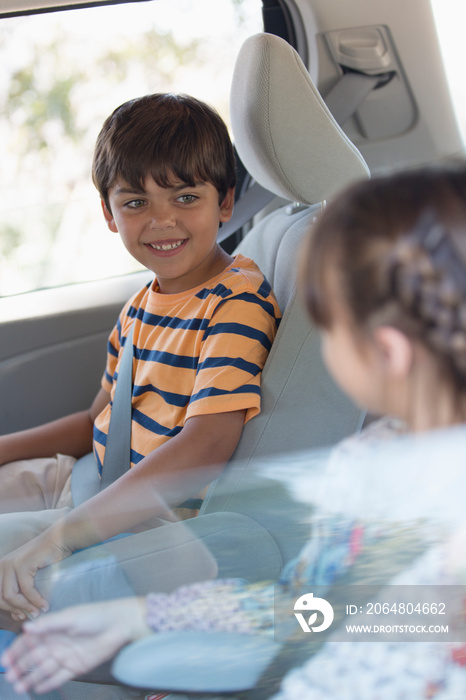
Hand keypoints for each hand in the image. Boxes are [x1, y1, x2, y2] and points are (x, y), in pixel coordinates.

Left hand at [0, 532, 71, 620]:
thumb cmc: (48, 557)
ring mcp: (11, 564)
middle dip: (16, 610)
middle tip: (31, 615)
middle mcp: (2, 565)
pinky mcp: (22, 564)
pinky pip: (26, 589)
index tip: (21, 616)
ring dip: (25, 607)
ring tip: (38, 612)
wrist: (60, 538)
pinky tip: (44, 604)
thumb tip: (17, 616)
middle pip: (0, 598)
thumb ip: (22, 593)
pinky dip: (35, 600)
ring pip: (10, 596)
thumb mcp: (30, 577)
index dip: (8, 609)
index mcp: (1, 568)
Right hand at [1, 597, 148, 693]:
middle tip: (11, 677)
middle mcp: (56, 643)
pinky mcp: (76, 666)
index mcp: (53, 628)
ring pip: (44, 670)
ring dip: (31, 678)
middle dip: (21, 667)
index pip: (30, 641)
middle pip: (34, 657)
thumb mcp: (70, 617)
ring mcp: (65, 656)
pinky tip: (38, 688)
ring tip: (20, 687)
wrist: (119, 625)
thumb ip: (48, 624)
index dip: (17, 650)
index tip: (6, 661)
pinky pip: (58, 677)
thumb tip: (26, 628)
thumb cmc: (95, 615)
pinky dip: (48, 683)